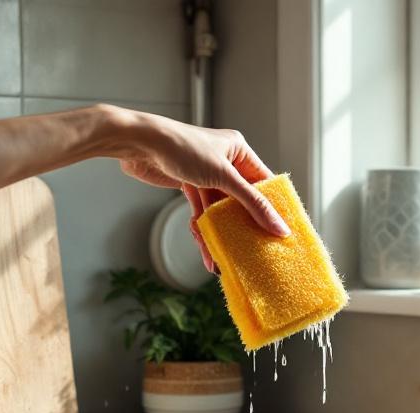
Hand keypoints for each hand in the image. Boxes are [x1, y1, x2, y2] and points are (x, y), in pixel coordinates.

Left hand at [110, 108, 289, 272]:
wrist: (140, 145)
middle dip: (242, 226)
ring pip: (219, 210)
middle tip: (253, 250)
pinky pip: (201, 213)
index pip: (263, 183)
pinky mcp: (188, 186)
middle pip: (241, 200)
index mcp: (238, 151)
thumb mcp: (223, 176)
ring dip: (219, 234)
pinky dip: (202, 230)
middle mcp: (224, 162)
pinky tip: (205, 250)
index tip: (279, 232)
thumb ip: (252, 203)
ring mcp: (206, 175)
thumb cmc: (183, 148)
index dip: (271, 207)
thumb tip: (279, 226)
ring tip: (223, 260)